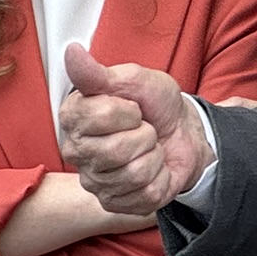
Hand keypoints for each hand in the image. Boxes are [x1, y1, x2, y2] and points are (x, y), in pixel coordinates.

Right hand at [58, 44, 210, 214]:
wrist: (184, 131)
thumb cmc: (155, 104)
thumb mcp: (133, 80)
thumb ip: (98, 73)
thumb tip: (71, 52)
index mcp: (74, 118)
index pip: (98, 116)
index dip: (127, 110)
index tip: (132, 107)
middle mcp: (76, 152)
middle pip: (115, 149)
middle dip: (144, 134)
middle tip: (144, 129)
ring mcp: (94, 181)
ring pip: (133, 173)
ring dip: (153, 156)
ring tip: (149, 148)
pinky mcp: (116, 203)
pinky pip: (145, 193)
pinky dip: (160, 178)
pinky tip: (153, 169)